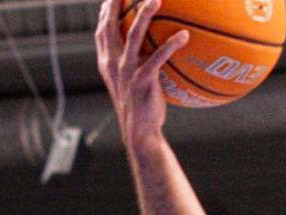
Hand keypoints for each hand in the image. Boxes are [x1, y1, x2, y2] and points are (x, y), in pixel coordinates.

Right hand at [95, 0, 188, 147]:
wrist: (140, 132)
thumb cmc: (140, 108)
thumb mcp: (131, 84)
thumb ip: (135, 65)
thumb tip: (151, 51)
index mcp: (107, 64)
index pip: (101, 32)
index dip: (104, 13)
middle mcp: (113, 64)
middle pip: (111, 26)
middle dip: (116, 4)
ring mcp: (127, 71)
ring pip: (134, 35)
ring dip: (145, 14)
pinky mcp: (142, 80)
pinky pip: (158, 57)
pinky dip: (171, 44)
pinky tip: (185, 35)